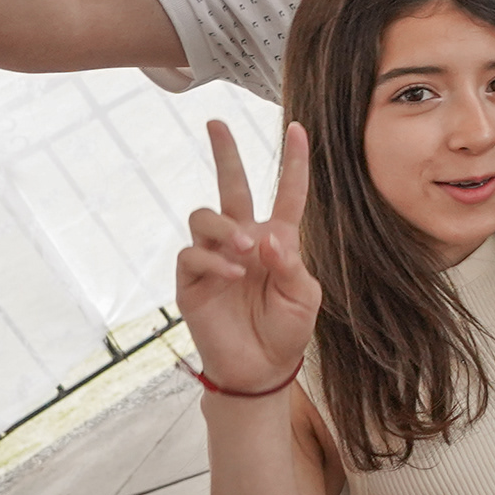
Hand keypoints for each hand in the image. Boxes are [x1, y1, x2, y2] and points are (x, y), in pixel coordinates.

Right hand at [179, 119, 320, 391]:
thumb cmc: (286, 330)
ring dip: (225, 227)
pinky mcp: (191, 281)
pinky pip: (193, 254)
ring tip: (245, 250)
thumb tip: (265, 238)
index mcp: (277, 239)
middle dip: (224, 153)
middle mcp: (243, 239)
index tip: (298, 128)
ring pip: (205, 216)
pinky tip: (232, 273)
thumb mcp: (303, 296)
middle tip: (217, 124)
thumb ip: (290, 264)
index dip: (294, 162)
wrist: (261, 369)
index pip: (286, 192)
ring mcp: (215, 257)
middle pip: (231, 186)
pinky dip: (214, 260)